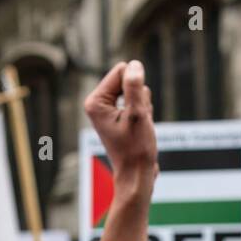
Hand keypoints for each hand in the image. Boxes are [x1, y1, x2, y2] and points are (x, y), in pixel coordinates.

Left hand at [85, 60, 157, 240]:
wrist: (136, 175)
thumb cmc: (136, 149)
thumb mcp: (138, 114)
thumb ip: (134, 86)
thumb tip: (134, 65)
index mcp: (95, 102)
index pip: (122, 70)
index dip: (135, 87)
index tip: (134, 111)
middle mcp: (98, 104)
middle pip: (129, 79)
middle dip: (140, 98)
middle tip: (137, 122)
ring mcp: (108, 110)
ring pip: (136, 91)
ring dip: (144, 107)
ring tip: (139, 128)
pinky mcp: (119, 115)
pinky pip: (139, 102)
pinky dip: (144, 113)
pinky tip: (140, 130)